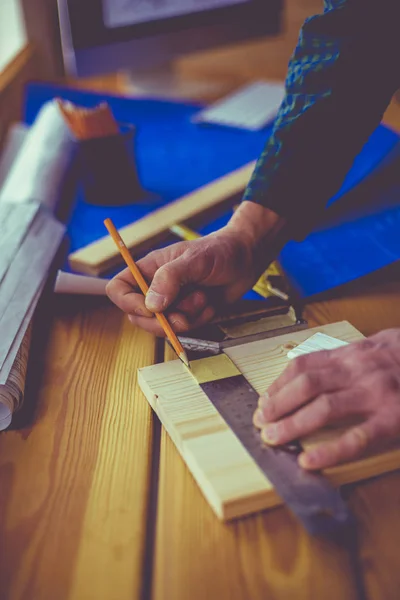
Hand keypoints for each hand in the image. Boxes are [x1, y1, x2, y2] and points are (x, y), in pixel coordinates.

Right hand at [106, 202, 286, 334]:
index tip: (151, 309)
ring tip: (203, 297)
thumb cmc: (219, 251)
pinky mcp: (189, 314)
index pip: (119, 290)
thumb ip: (170, 279)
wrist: (246, 260)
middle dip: (162, 321)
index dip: (129, 303)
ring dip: (187, 317)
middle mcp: (156, 287)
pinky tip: (210, 302)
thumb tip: (152, 305)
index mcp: (148, 270)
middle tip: (182, 317)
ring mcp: (173, 303)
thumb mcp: (194, 260)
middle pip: (139, 317)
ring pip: (165, 326)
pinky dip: (201, 319)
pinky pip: (187, 329)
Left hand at [254, 328, 399, 469]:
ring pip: (323, 408)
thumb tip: (307, 372)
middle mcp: (359, 370)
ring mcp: (375, 394)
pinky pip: (355, 438)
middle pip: (306, 385)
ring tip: (273, 439)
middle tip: (261, 422)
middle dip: (278, 405)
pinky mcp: (392, 419)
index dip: (279, 384)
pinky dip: (329, 450)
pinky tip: (310, 461)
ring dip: (292, 424)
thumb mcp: (375, 347)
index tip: (263, 400)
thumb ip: (345, 359)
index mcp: (352, 353)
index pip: (303, 365)